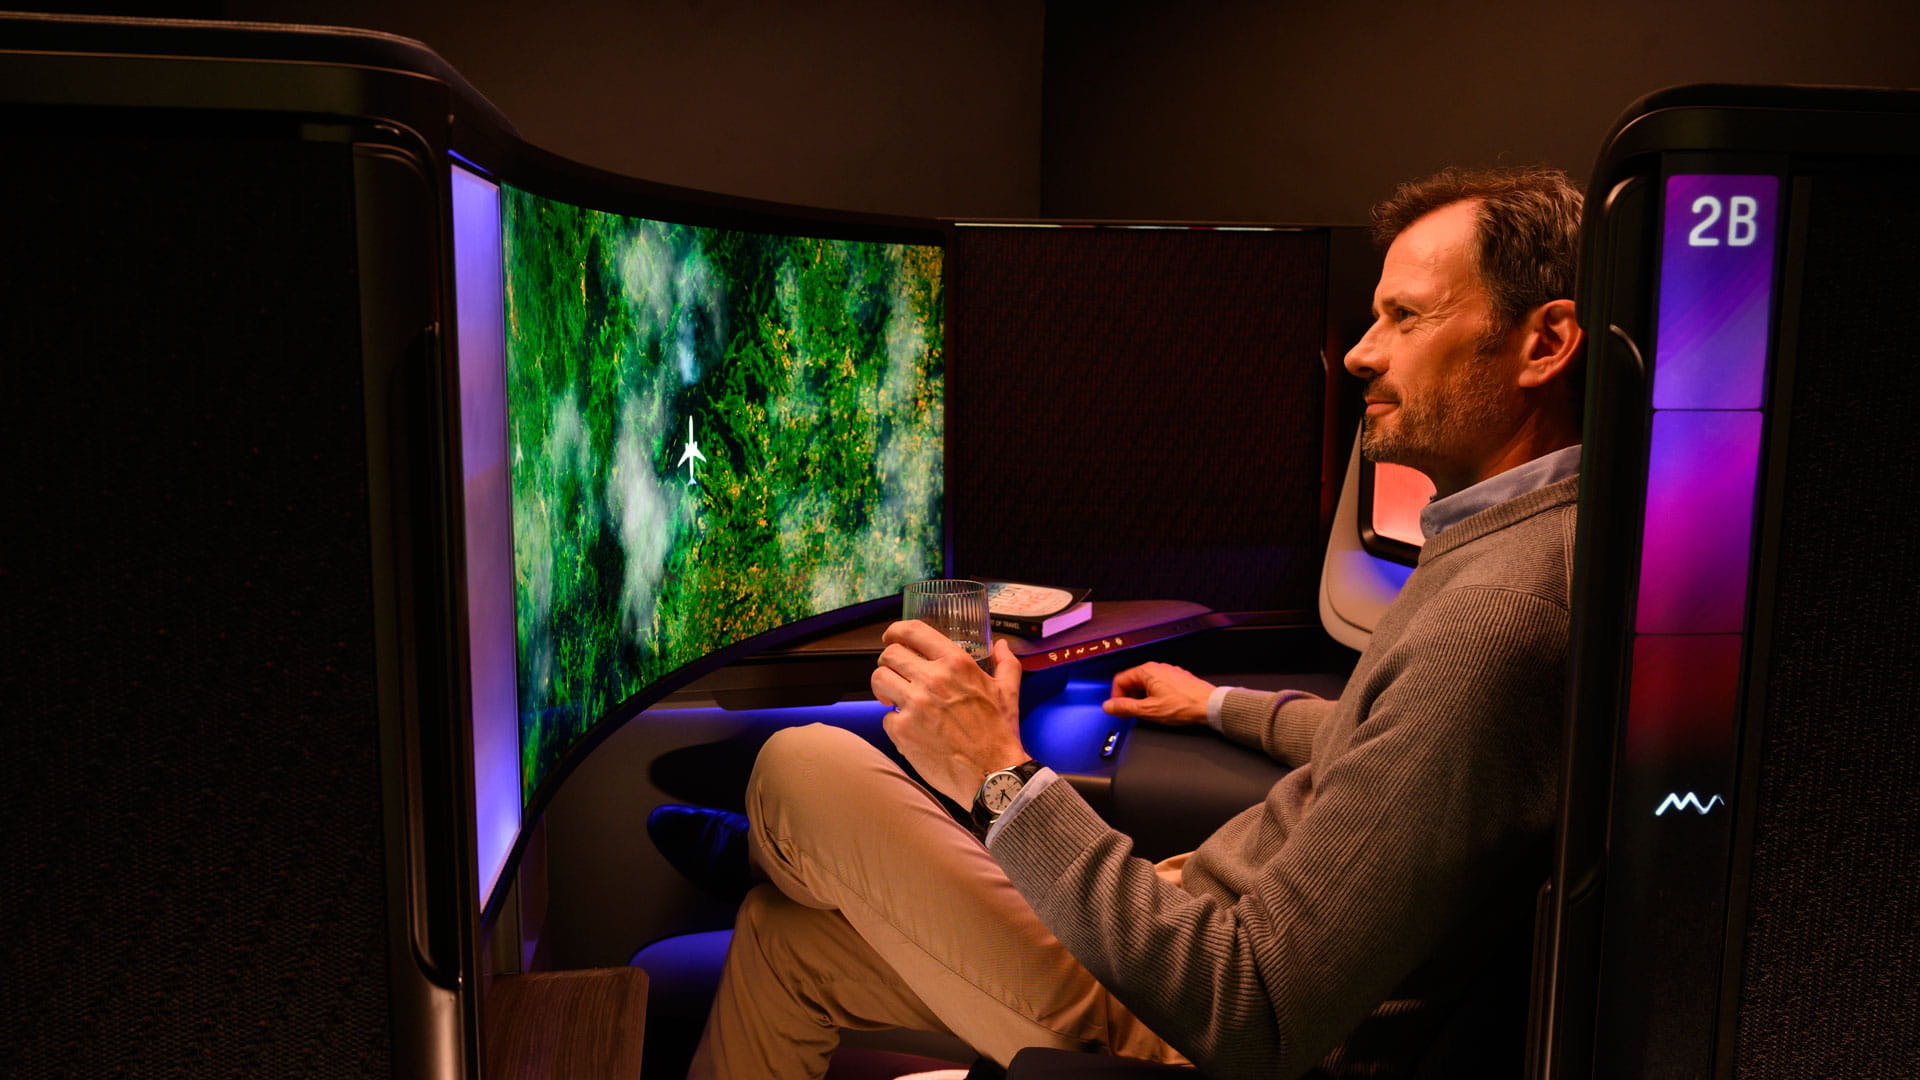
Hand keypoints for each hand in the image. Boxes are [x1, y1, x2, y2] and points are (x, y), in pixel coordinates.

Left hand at [871, 620, 1025, 805]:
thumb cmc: (1000, 733)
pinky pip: (885, 717)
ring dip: (884, 687)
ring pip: (879, 680)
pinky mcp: (903, 731)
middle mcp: (932, 679)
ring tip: (893, 696)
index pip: (913, 631)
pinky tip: (909, 728)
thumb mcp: (1008, 692)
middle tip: (895, 672)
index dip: (896, 631)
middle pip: (890, 655)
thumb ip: (1006, 663)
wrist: (992, 774)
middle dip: (888, 662)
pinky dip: (894, 722)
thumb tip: (1002, 645)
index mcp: (956, 663)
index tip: (891, 637)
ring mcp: (915, 705)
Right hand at [1103, 662, 1214, 725]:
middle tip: (1130, 713)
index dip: (1116, 697)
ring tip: (1147, 712)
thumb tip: (1109, 706)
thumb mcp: (1148, 710)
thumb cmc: (1184, 705)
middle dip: (1129, 699)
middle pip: (1132, 682)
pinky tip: (1161, 708)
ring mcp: (1168, 673)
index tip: (1118, 709)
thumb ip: (1125, 707)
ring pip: (1146, 685)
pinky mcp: (1177, 679)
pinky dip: (1154, 697)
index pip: (1120, 680)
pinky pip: (1158, 686)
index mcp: (1147, 671)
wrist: (1210, 705)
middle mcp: (1157, 668)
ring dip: (1141, 699)